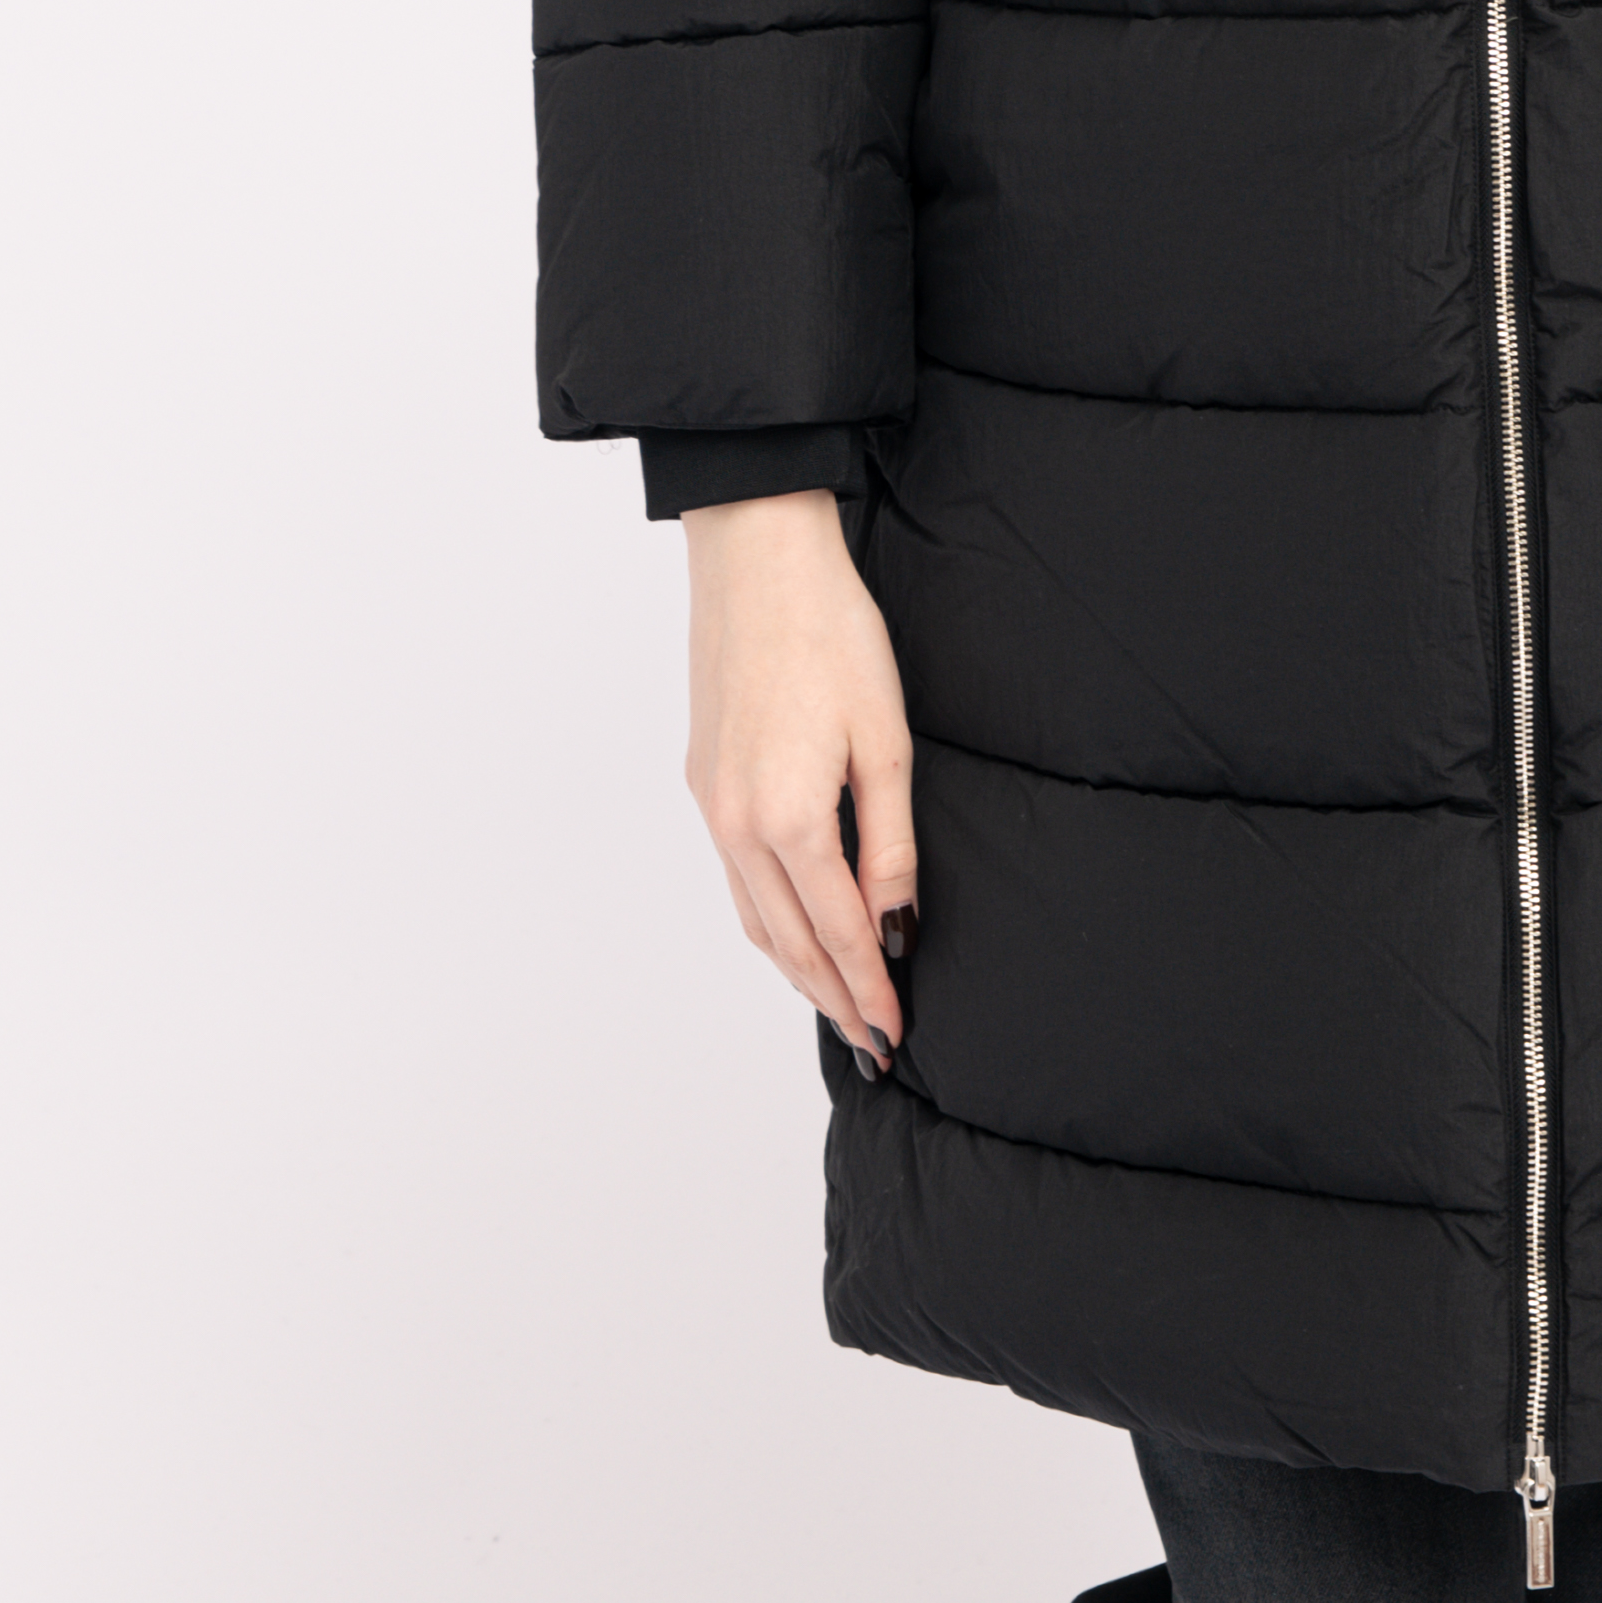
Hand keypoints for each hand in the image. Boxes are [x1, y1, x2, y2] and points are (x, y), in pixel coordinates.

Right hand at [682, 490, 917, 1071]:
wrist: (757, 560)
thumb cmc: (831, 634)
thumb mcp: (883, 741)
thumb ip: (890, 843)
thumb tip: (896, 923)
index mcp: (785, 819)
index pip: (837, 932)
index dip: (869, 987)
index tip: (896, 1031)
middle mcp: (735, 825)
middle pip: (787, 941)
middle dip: (832, 997)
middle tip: (873, 1042)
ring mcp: (711, 806)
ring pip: (754, 917)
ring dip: (796, 969)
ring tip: (837, 1004)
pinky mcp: (704, 782)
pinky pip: (736, 879)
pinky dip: (768, 921)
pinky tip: (794, 930)